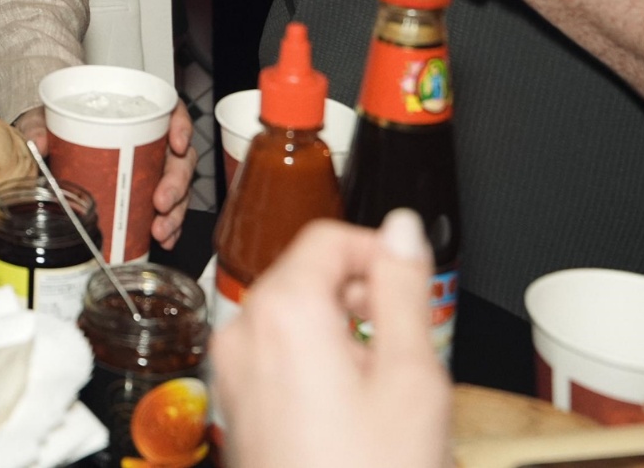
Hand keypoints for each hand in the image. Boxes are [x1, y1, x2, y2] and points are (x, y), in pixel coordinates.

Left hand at [17, 106, 192, 246]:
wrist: (48, 151)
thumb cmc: (55, 127)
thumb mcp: (43, 120)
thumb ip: (38, 126)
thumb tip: (37, 141)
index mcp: (133, 116)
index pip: (170, 112)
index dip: (182, 125)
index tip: (177, 144)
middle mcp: (149, 143)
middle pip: (179, 157)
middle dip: (176, 183)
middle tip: (161, 202)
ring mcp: (151, 170)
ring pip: (178, 188)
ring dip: (175, 212)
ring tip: (160, 230)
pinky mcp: (145, 195)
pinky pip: (167, 211)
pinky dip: (169, 227)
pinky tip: (164, 239)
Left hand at [213, 210, 451, 467]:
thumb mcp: (411, 375)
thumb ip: (404, 289)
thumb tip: (405, 230)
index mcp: (284, 311)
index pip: (329, 238)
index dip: (380, 253)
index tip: (412, 281)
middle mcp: (243, 334)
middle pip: (306, 276)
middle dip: (360, 297)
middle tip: (405, 343)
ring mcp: (232, 371)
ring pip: (291, 318)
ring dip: (340, 333)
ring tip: (381, 387)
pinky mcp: (233, 403)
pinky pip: (275, 357)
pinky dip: (313, 364)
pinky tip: (350, 412)